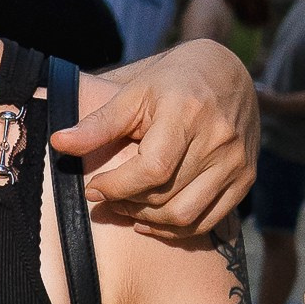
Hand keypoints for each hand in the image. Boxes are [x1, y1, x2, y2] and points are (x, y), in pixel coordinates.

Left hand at [51, 40, 258, 237]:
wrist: (228, 73)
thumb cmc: (172, 82)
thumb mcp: (133, 93)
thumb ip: (98, 123)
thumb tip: (58, 143)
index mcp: (187, 113)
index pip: (152, 169)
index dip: (117, 186)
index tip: (93, 189)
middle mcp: (218, 140)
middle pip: (165, 195)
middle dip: (127, 203)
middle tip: (106, 197)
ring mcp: (236, 162)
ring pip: (186, 215)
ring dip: (148, 220)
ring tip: (126, 207)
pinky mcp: (246, 178)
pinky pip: (208, 221)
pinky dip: (176, 229)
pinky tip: (151, 220)